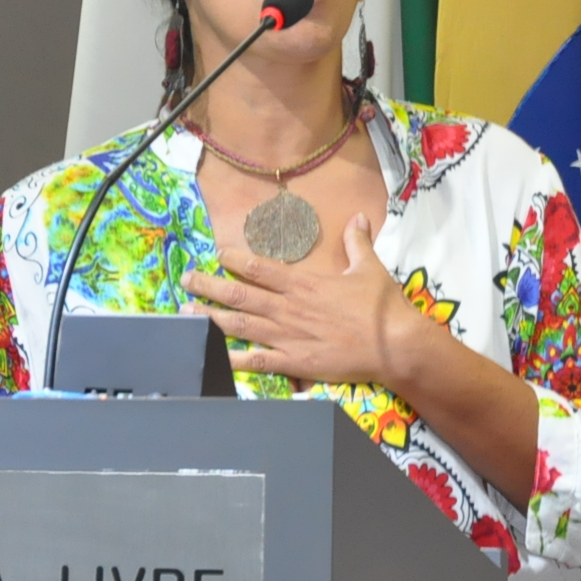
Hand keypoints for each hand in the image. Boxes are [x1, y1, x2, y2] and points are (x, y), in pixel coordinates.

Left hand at [181, 214, 432, 387]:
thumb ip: (356, 242)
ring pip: (239, 326)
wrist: (395, 346)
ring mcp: (288, 337)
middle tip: (185, 280)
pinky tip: (211, 356)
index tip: (217, 254)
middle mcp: (289, 309)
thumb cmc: (382, 308)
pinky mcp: (294, 364)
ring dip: (209, 319)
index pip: (259, 268)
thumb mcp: (369, 269)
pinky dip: (232, 359)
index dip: (234, 260)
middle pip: (239, 295)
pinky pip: (256, 362)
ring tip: (185, 313)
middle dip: (208, 286)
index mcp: (303, 284)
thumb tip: (358, 217)